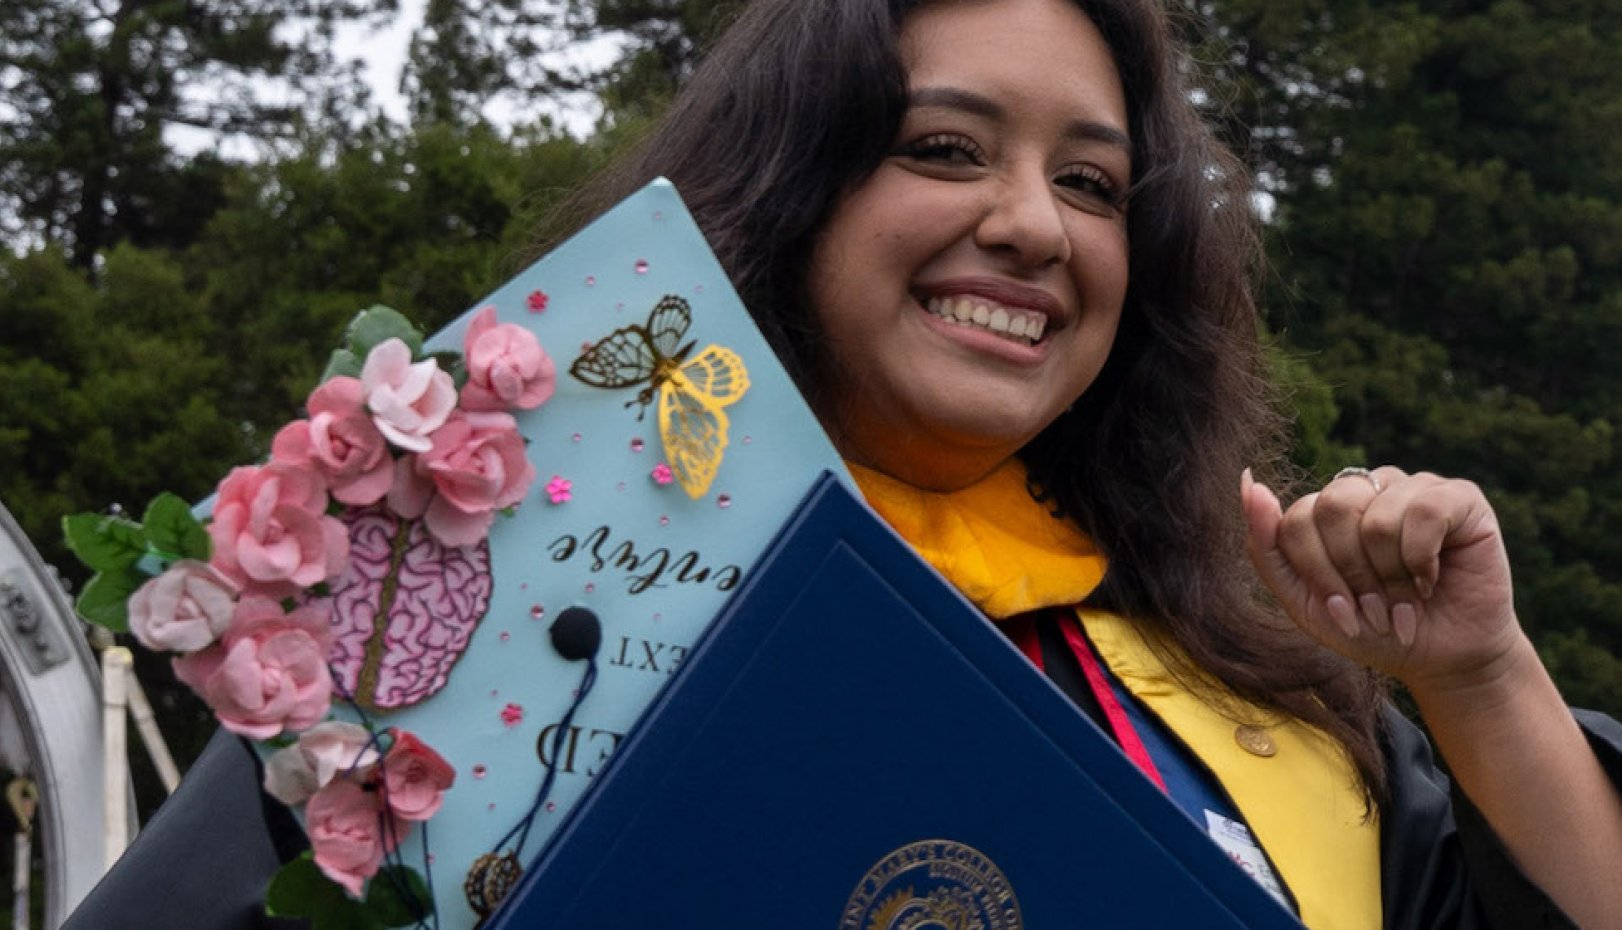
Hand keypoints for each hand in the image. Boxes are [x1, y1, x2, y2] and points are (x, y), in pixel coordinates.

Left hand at [1240, 467, 1525, 693]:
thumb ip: (1267, 547)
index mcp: (1324, 510)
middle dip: (1352, 575)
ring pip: (1378, 519)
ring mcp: (1412, 487)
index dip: (1318, 574)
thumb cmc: (1371, 629)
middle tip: (1376, 608)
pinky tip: (1432, 580)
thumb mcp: (1305, 602)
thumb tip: (1248, 482)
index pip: (1295, 521)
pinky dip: (1424, 559)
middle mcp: (1367, 489)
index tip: (1343, 611)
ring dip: (1391, 577)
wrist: (1441, 660)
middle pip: (1332, 510)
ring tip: (1406, 600)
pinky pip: (1426, 512)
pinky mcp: (1460, 498)